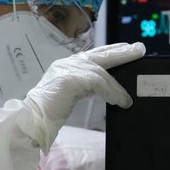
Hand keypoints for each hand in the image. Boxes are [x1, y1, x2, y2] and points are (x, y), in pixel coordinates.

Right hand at [23, 42, 144, 149]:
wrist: (31, 120)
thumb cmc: (49, 112)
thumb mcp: (72, 95)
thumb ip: (86, 88)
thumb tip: (110, 89)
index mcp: (67, 65)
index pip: (94, 56)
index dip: (112, 52)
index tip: (127, 49)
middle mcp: (67, 63)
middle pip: (100, 54)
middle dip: (121, 51)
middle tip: (139, 48)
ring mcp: (67, 69)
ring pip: (100, 72)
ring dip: (116, 86)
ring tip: (126, 98)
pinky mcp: (70, 79)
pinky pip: (97, 83)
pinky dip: (110, 92)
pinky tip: (118, 100)